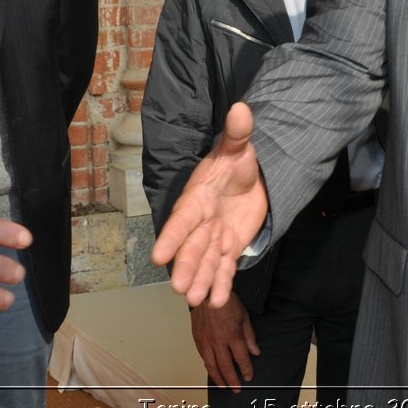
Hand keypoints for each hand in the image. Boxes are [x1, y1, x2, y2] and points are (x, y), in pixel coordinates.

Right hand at [151, 102, 270, 307]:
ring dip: (201, 280)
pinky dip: (222, 283)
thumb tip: (242, 108)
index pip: (182, 219)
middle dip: (186, 266)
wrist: (250, 178)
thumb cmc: (236, 162)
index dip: (171, 237)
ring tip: (195, 299)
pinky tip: (219, 300)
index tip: (158, 256)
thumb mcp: (239, 147)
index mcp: (197, 198)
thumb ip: (238, 132)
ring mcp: (215, 237)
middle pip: (191, 246)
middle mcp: (201, 221)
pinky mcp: (230, 247)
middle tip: (179, 288)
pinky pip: (225, 267)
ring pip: (206, 261)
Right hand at [190, 295, 259, 390]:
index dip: (246, 370)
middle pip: (226, 366)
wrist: (206, 293)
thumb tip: (255, 352)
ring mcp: (206, 341)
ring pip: (212, 366)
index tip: (249, 376)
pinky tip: (212, 371)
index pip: (241, 358)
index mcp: (232, 335)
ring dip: (218, 379)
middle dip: (232, 380)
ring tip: (223, 386)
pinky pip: (203, 357)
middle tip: (236, 388)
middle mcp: (218, 341)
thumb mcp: (244, 316)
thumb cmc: (226, 302)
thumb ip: (249, 336)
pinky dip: (208, 367)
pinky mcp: (197, 339)